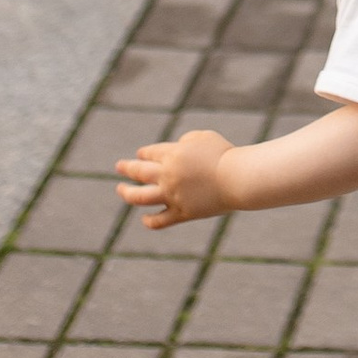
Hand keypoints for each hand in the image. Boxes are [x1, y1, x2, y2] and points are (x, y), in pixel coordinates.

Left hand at [116, 130, 238, 229]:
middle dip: (126, 168)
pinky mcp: (182, 213)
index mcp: (172, 154)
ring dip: (127, 193)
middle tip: (119, 166)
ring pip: (140, 197)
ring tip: (121, 190)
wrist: (238, 178)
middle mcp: (167, 175)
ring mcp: (172, 195)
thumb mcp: (204, 137)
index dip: (143, 153)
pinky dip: (149, 220)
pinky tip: (145, 219)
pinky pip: (159, 220)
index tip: (141, 154)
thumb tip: (177, 148)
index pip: (149, 153)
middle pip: (138, 172)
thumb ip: (186, 140)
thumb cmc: (224, 154)